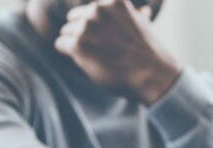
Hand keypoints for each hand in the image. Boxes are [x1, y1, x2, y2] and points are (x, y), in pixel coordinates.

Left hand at [54, 0, 180, 104]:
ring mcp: (86, 27)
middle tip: (100, 50)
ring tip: (96, 57)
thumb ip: (136, 16)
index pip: (90, 9)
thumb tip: (143, 11)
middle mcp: (97, 10)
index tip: (105, 38)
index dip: (96, 24)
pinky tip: (86, 61)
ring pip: (66, 32)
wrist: (152, 76)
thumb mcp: (146, 27)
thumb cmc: (150, 55)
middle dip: (83, 33)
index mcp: (113, 2)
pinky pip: (60, 44)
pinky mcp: (78, 45)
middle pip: (74, 18)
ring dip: (77, 45)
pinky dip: (68, 54)